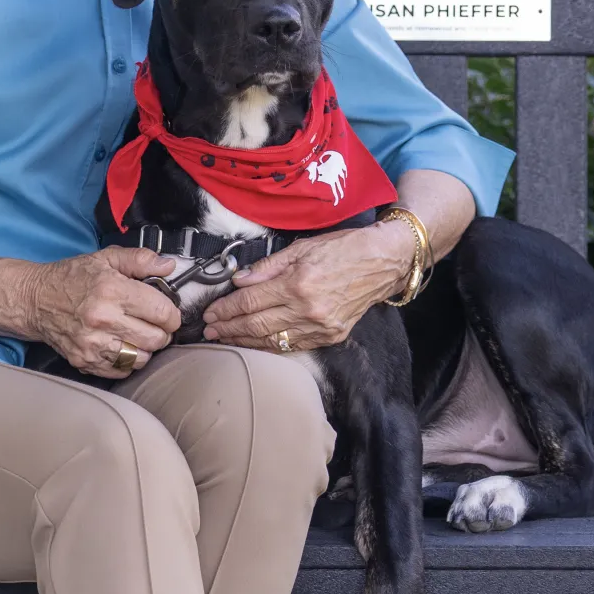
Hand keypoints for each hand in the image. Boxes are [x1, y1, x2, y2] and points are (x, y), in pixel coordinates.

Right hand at [23, 247, 181, 377]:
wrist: (35, 300)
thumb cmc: (72, 278)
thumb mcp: (106, 258)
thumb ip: (141, 259)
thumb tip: (168, 266)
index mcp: (113, 291)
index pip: (162, 312)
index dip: (172, 314)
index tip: (169, 312)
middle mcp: (103, 320)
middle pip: (155, 339)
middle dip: (163, 332)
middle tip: (156, 325)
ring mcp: (92, 344)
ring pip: (140, 359)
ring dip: (146, 349)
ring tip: (139, 336)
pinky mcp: (83, 361)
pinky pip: (120, 371)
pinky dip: (127, 362)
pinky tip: (123, 346)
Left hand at [201, 219, 415, 350]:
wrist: (384, 262)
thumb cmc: (345, 248)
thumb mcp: (303, 247)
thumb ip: (269, 266)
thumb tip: (240, 280)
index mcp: (298, 283)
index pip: (250, 301)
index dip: (226, 309)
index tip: (210, 312)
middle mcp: (307, 309)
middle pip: (256, 325)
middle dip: (228, 328)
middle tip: (209, 330)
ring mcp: (320, 327)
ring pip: (271, 341)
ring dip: (244, 341)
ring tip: (225, 339)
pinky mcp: (331, 336)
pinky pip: (293, 346)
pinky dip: (270, 346)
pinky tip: (255, 343)